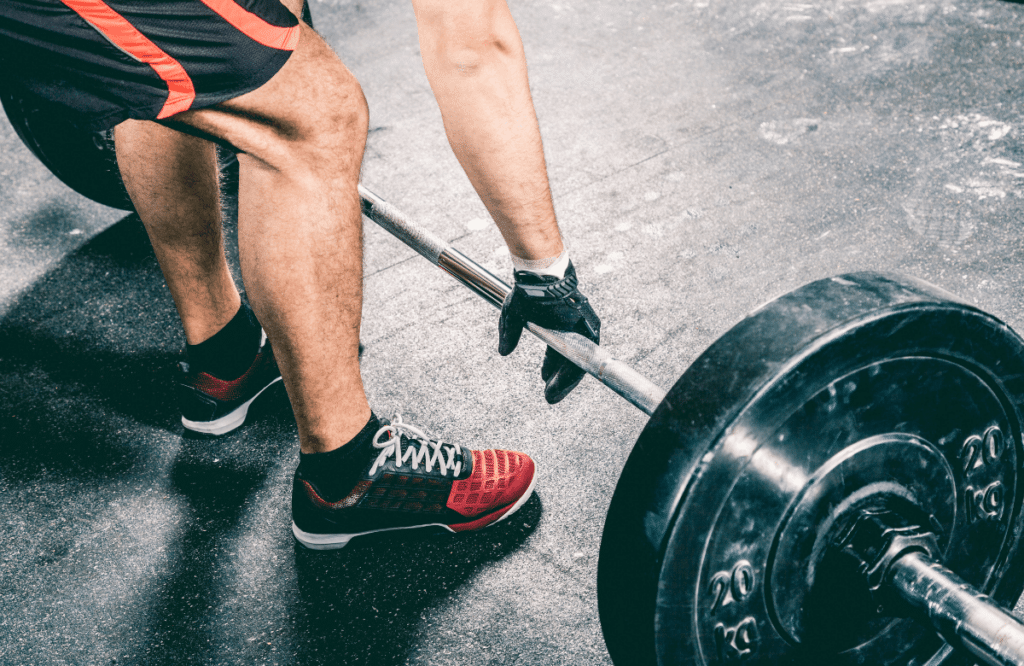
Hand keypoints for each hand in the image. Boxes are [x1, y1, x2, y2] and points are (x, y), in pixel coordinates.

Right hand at [498, 261, 600, 403]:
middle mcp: (572, 328)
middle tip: (549, 396)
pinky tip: (562, 384)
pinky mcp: (589, 328)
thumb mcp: (513, 315)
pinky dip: (574, 372)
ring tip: (552, 395)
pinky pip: (585, 356)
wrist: (541, 278)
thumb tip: (504, 351)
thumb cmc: (529, 291)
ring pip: (578, 362)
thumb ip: (510, 333)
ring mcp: (582, 328)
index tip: (543, 380)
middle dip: (559, 380)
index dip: (552, 368)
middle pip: (569, 360)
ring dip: (566, 381)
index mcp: (557, 325)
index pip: (558, 352)